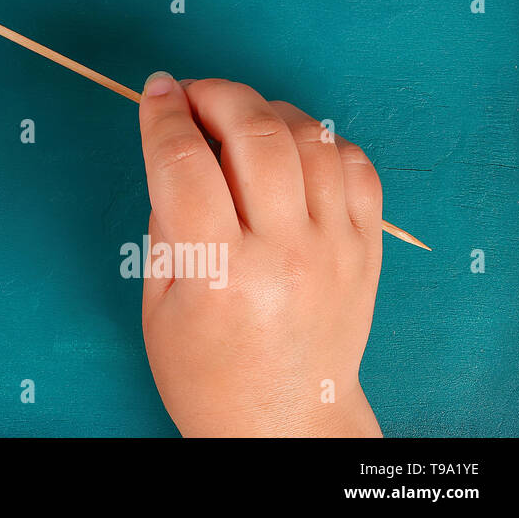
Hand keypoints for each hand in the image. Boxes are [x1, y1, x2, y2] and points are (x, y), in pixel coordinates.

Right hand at [137, 75, 383, 436]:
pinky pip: (354, 164)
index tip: (154, 90)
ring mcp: (334, 248)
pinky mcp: (365, 249)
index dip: (162, 114)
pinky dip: (319, 140)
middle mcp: (284, 252)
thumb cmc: (208, 373)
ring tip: (237, 122)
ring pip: (310, 138)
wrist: (285, 426)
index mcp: (221, 271)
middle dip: (215, 95)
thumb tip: (177, 149)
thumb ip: (167, 222)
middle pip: (255, 134)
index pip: (185, 163)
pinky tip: (288, 149)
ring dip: (266, 111)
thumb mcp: (157, 303)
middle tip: (191, 95)